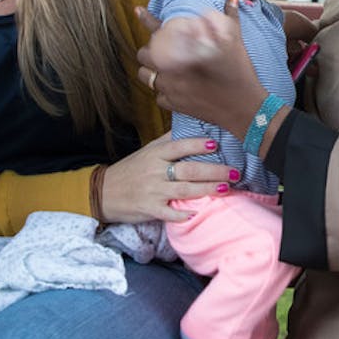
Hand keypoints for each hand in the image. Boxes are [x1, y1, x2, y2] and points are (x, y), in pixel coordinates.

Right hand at [100, 133, 235, 222]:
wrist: (103, 192)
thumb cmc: (130, 170)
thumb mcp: (146, 151)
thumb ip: (168, 141)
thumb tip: (190, 125)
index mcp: (155, 154)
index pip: (179, 146)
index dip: (197, 144)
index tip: (216, 144)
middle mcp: (155, 171)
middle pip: (188, 169)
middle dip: (214, 171)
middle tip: (234, 172)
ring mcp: (152, 191)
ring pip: (184, 190)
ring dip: (207, 190)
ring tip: (226, 188)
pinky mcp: (149, 209)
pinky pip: (169, 213)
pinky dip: (183, 214)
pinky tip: (197, 214)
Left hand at [136, 0, 265, 137]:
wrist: (243, 107)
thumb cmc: (240, 72)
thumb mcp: (236, 41)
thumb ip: (230, 16)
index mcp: (184, 49)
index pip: (157, 30)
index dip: (146, 18)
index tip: (138, 11)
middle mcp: (172, 68)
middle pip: (145, 55)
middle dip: (150, 51)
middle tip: (163, 51)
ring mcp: (171, 88)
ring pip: (147, 77)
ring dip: (152, 71)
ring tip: (165, 69)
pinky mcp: (174, 105)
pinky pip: (158, 96)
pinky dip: (164, 92)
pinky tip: (176, 87)